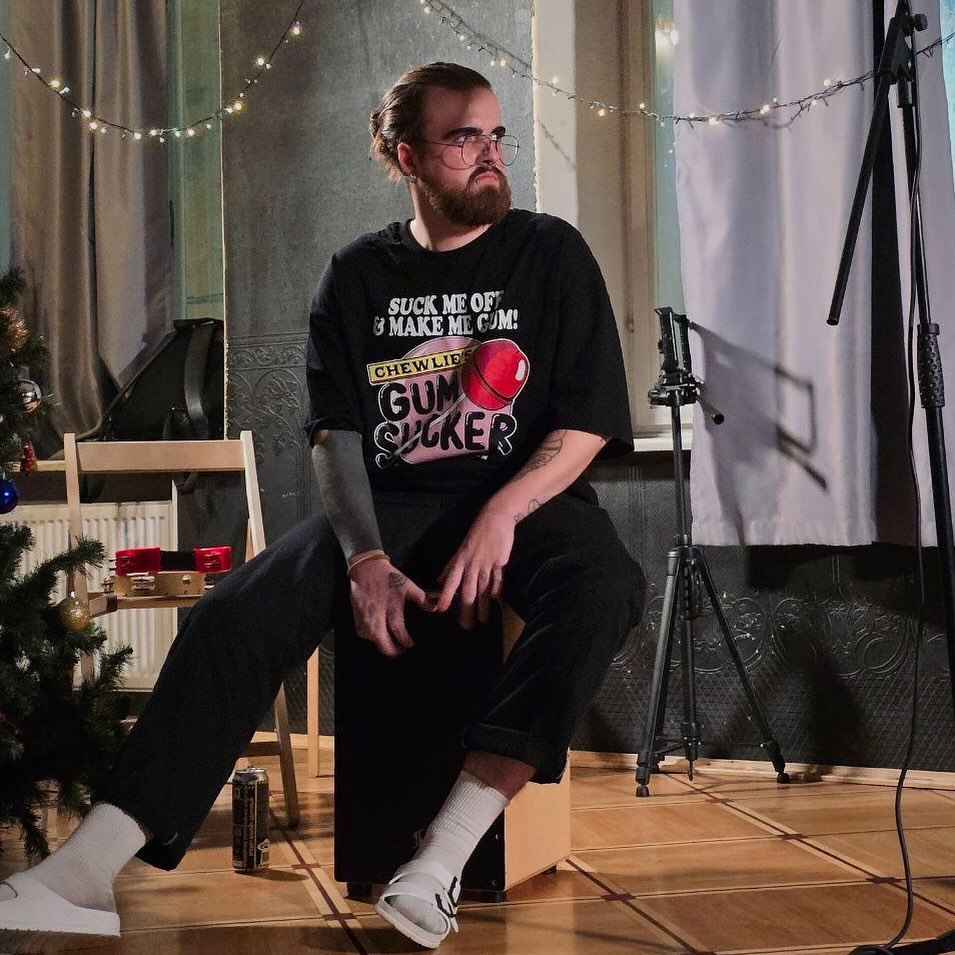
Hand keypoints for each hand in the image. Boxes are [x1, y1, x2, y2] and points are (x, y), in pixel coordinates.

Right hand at [349, 558, 431, 656]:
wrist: (366, 568)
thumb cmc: (389, 577)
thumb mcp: (408, 585)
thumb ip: (421, 598)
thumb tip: (435, 608)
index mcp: (391, 605)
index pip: (397, 629)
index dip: (404, 640)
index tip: (410, 645)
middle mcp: (376, 614)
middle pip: (381, 639)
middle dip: (391, 650)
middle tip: (400, 652)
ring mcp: (364, 616)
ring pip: (371, 638)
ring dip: (380, 644)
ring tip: (391, 646)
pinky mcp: (356, 616)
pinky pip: (362, 633)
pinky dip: (370, 637)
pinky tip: (377, 637)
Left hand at [436, 504, 512, 628]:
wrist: (495, 519)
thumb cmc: (476, 534)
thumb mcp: (460, 549)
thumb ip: (451, 567)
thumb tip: (439, 580)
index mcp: (460, 561)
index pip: (451, 582)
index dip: (445, 596)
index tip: (440, 610)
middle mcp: (472, 565)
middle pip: (468, 592)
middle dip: (467, 610)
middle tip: (466, 626)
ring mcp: (486, 564)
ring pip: (483, 590)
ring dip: (483, 606)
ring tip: (483, 620)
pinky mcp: (500, 562)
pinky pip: (497, 581)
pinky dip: (496, 591)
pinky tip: (495, 601)